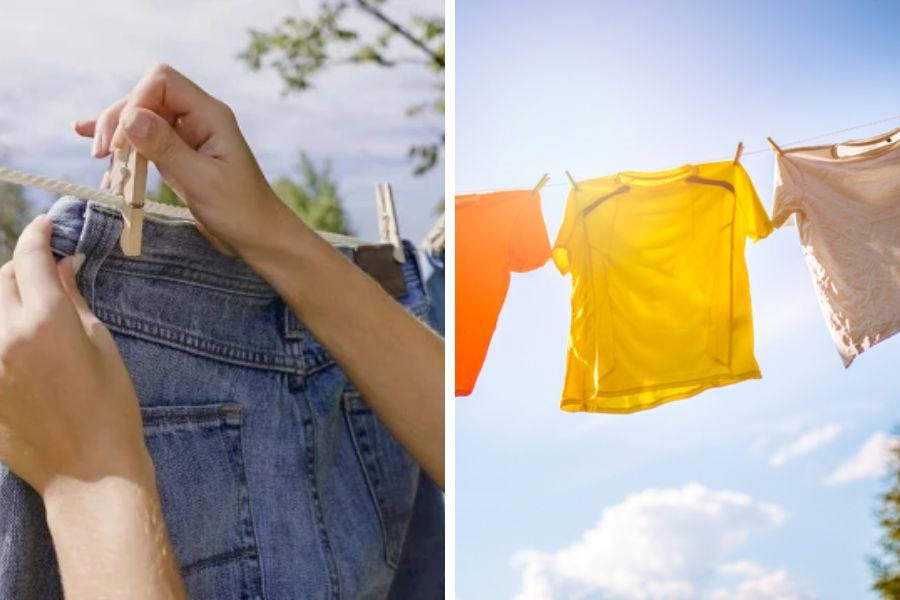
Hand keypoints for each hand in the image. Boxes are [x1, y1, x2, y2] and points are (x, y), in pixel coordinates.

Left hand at [0, 216, 148, 494]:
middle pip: (1, 278)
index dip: (39, 235)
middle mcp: (4, 336)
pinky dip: (2, 332)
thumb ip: (72, 299)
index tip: (48, 227)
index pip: (31, 258)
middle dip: (22, 267)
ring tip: (29, 309)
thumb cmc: (110, 407)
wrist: (89, 470)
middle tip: (45, 273)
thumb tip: (61, 265)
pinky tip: (21, 343)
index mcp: (44, 321)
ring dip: (6, 298)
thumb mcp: (100, 344)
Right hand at [73, 63, 285, 256]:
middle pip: (146, 97)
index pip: (162, 81)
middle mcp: (198, 119)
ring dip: (117, 137)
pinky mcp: (178, 156)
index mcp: (211, 115)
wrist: (259, 238)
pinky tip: (99, 153)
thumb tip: (129, 118)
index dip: (135, 102)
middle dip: (118, 120)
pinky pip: (144, 143)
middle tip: (102, 154)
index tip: (120, 141)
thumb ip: (166, 148)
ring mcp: (187, 137)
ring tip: (101, 160)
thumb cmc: (241, 211)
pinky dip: (123, 150)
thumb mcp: (202, 181)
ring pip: (140, 120)